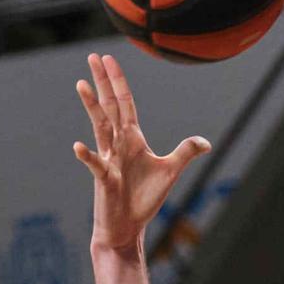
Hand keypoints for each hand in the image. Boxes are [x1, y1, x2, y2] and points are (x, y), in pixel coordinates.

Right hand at [72, 54, 210, 256]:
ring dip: (91, 107)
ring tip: (82, 84)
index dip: (119, 82)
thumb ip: (185, 153)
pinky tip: (77, 146)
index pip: (125, 104)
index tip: (109, 59)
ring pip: (100, 128)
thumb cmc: (144, 199)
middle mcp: (118, 145)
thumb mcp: (170, 172)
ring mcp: (109, 160)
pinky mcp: (105, 180)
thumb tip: (205, 142)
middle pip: (110, 107)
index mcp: (132, 139)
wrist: (127, 227)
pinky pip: (95, 165)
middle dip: (103, 82)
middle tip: (93, 56)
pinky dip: (87, 155)